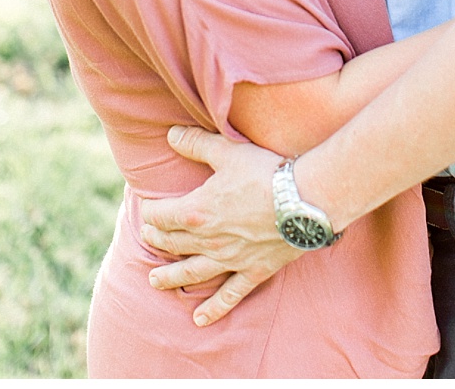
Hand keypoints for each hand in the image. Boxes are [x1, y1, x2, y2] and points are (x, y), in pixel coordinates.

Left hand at [140, 125, 295, 326]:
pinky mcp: (253, 270)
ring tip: (155, 281)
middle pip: (171, 243)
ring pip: (190, 273)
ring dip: (170, 277)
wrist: (307, 198)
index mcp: (195, 211)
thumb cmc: (268, 172)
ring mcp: (229, 259)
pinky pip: (229, 294)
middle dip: (157, 239)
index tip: (147, 207)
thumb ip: (196, 144)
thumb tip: (170, 135)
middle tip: (150, 237)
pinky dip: (213, 308)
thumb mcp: (229, 151)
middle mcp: (207, 240)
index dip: (149, 211)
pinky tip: (199, 320)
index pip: (159, 215)